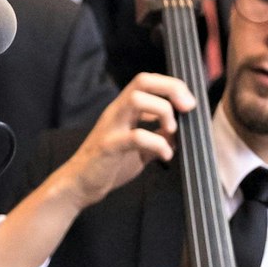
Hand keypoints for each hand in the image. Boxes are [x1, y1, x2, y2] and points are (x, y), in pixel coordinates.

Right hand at [52, 73, 196, 209]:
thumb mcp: (138, 149)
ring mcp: (111, 127)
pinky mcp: (108, 146)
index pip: (148, 80)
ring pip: (136, 100)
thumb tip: (179, 134)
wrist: (78, 185)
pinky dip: (157, 144)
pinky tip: (165, 155)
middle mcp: (117, 112)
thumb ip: (156, 138)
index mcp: (124, 109)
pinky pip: (136, 137)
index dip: (173, 85)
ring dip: (163, 111)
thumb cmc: (107, 165)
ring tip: (171, 131)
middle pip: (143, 81)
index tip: (189, 103)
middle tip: (186, 109)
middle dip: (171, 89)